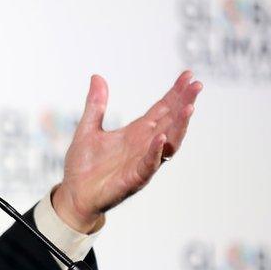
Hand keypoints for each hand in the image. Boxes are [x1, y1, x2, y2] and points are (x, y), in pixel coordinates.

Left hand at [52, 71, 202, 232]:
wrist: (74, 194)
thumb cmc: (84, 165)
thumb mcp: (88, 128)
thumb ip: (95, 105)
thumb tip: (97, 76)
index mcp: (136, 132)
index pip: (162, 109)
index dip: (175, 93)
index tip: (188, 75)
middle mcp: (144, 145)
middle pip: (171, 121)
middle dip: (184, 103)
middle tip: (197, 85)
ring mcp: (142, 162)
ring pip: (168, 143)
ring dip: (180, 126)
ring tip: (189, 107)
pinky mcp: (134, 179)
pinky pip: (149, 165)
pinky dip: (155, 152)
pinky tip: (161, 138)